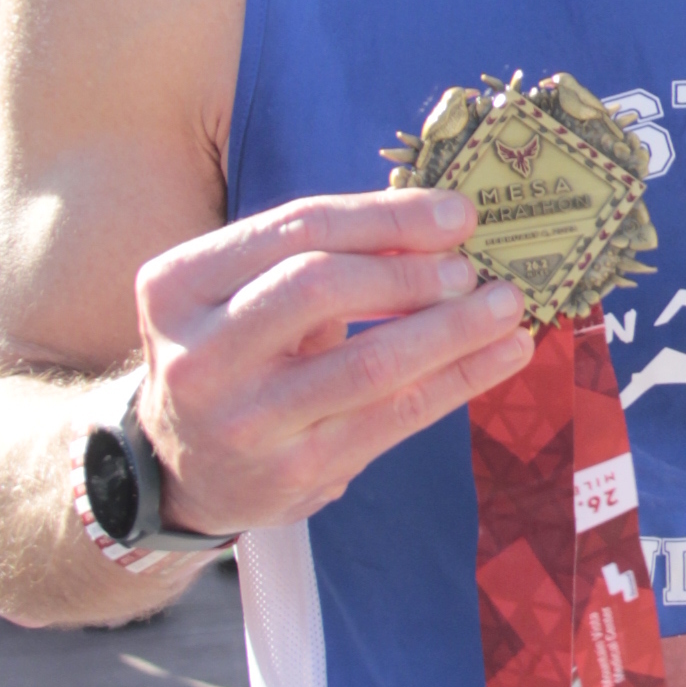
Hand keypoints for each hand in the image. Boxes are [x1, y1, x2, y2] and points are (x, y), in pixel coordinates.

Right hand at [134, 188, 533, 536]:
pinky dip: (460, 379)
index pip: (295, 230)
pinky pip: (394, 417)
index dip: (386, 216)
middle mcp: (200, 354)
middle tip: (470, 269)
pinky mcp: (294, 472)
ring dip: (453, 329)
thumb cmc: (234, 357)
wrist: (184, 470)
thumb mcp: (244, 295)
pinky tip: (502, 354)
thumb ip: (320, 258)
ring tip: (506, 307)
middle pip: (319, 287)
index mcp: (179, 285)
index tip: (456, 214)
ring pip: (367, 363)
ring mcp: (245, 420)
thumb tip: (440, 226)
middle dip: (410, 272)